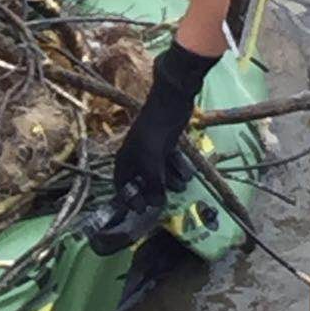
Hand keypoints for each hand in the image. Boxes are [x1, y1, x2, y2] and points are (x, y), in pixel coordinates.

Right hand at [113, 41, 218, 208]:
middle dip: (155, 191)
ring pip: (160, 175)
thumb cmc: (155, 129)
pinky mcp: (167, 146)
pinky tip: (187, 170)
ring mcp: (152, 152)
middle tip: (167, 199)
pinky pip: (171, 165)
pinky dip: (179, 169)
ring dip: (171, 181)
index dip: (130, 199)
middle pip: (143, 183)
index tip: (143, 210)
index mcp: (125, 159)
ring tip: (181, 181)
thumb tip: (156, 204)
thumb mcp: (152, 160)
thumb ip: (153, 183)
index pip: (122, 186)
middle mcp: (136, 158)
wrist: (171, 100)